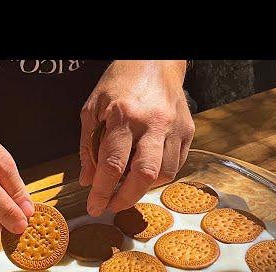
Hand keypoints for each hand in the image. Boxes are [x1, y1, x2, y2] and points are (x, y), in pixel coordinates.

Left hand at [79, 60, 194, 216]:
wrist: (154, 60)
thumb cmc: (119, 83)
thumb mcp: (92, 109)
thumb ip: (87, 147)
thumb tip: (88, 181)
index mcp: (124, 115)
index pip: (113, 164)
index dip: (102, 191)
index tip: (94, 207)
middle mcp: (153, 122)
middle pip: (144, 175)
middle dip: (126, 198)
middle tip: (112, 205)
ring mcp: (174, 127)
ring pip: (164, 174)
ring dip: (143, 187)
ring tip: (127, 185)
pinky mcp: (188, 130)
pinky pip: (176, 165)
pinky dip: (159, 175)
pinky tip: (144, 170)